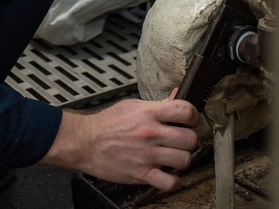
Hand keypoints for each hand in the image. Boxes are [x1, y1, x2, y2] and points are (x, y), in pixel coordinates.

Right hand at [40, 95, 199, 191]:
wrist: (85, 142)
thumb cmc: (107, 124)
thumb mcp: (132, 106)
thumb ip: (158, 104)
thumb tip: (177, 95)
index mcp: (148, 113)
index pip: (186, 110)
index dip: (193, 116)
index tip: (189, 121)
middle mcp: (150, 133)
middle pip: (190, 138)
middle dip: (188, 139)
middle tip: (180, 140)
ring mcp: (147, 155)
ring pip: (184, 160)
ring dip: (181, 159)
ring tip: (173, 156)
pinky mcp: (142, 174)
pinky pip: (170, 183)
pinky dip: (172, 181)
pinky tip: (167, 174)